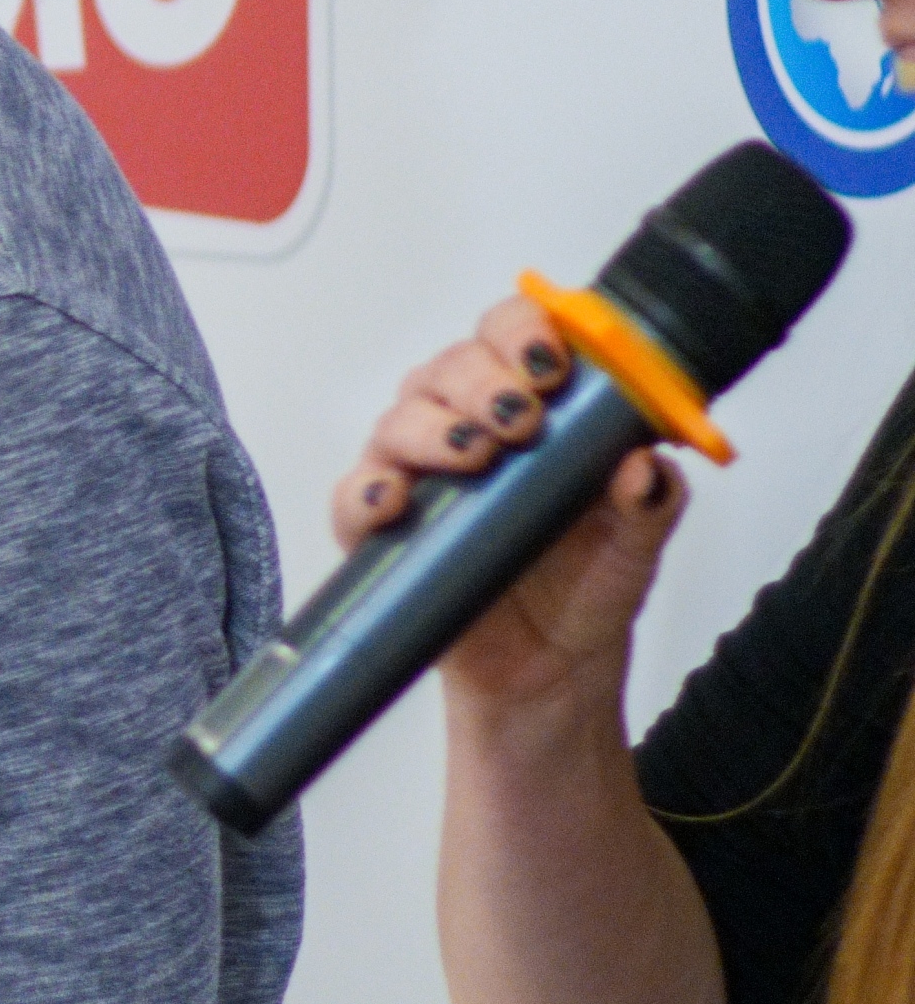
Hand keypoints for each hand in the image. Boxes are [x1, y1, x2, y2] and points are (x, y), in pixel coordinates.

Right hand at [329, 293, 687, 714]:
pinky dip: (363, 491)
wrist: (551, 671)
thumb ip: (652, 500)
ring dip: (430, 426)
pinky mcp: (383, 531)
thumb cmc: (589, 586)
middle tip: (520, 417)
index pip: (512, 335)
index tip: (552, 362)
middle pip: (450, 367)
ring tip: (473, 454)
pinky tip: (392, 499)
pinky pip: (351, 498)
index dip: (524, 332)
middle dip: (482, 381)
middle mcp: (466, 427)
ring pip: (398, 418)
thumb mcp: (639, 542)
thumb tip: (641, 464)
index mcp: (531, 407)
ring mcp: (420, 477)